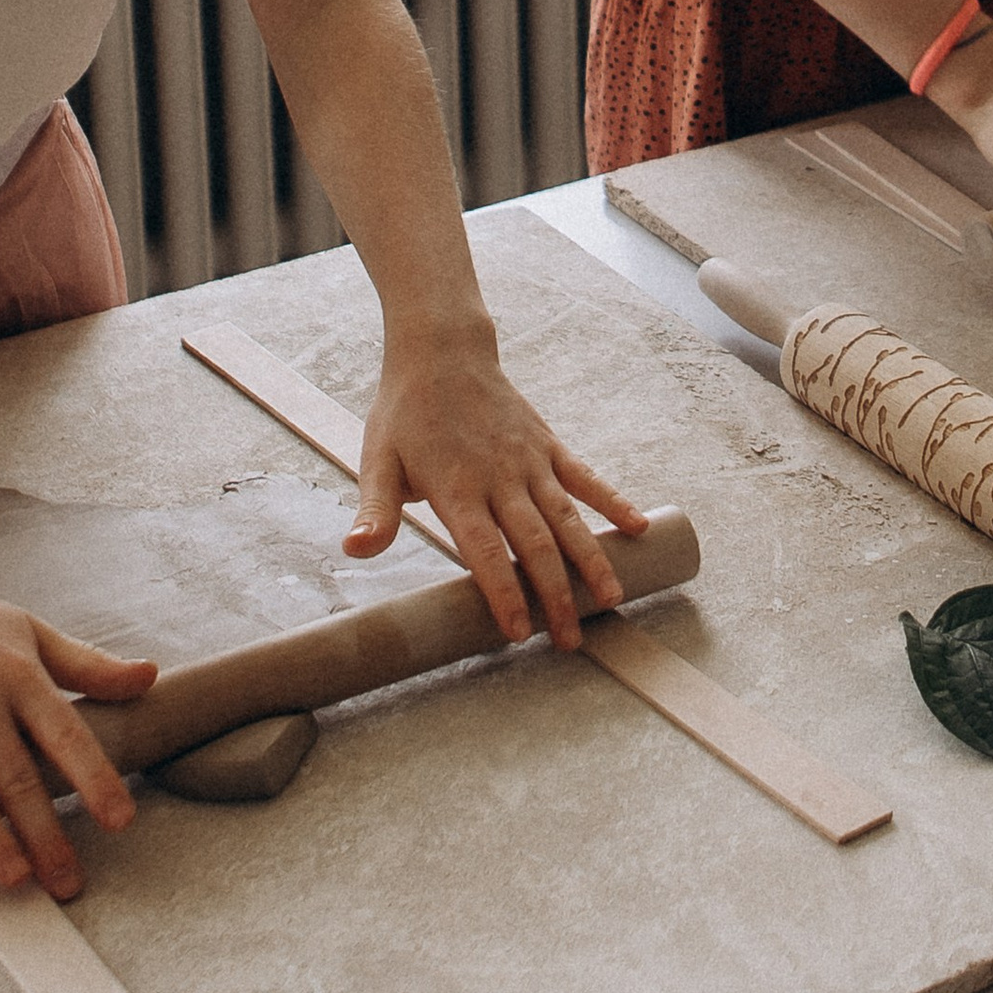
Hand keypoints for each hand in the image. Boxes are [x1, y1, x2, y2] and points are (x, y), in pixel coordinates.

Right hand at [0, 562, 157, 899]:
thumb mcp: (31, 632)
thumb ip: (87, 663)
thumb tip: (150, 676)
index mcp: (19, 674)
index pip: (66, 734)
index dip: (95, 779)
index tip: (120, 821)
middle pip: (17, 774)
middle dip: (46, 832)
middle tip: (68, 882)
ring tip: (18, 878)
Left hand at [349, 335, 649, 651]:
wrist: (442, 352)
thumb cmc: (405, 414)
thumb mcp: (377, 461)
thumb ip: (375, 511)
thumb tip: (355, 550)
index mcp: (456, 488)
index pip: (484, 551)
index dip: (503, 593)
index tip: (519, 633)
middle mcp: (500, 477)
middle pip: (534, 544)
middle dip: (556, 596)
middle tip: (571, 641)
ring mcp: (529, 460)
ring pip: (567, 517)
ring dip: (592, 559)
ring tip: (614, 599)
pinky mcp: (548, 444)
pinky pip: (585, 477)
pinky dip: (612, 501)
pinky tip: (638, 528)